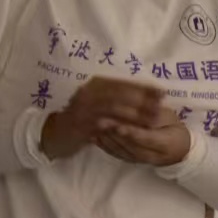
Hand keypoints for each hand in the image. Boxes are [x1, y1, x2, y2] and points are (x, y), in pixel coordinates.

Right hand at [41, 77, 170, 159]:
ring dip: (135, 115)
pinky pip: (105, 126)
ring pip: (114, 109)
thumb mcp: (97, 102)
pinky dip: (121, 128)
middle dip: (143, 100)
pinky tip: (135, 132)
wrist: (55, 134)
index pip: (123, 83)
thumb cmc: (82, 117)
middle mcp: (89, 93)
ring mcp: (84, 109)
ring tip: (153, 120)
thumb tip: (145, 93)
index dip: (143, 87)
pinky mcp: (81, 126)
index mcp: (95, 85)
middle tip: (161, 107)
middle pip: (120, 94)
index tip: (162, 92)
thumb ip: (116, 97)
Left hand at [96, 119, 193, 167]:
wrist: (178, 150)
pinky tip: (95, 137)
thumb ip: (157, 114)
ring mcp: (140, 160)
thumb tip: (145, 107)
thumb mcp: (171, 118)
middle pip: (130, 146)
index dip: (132, 133)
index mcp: (164, 143)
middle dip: (113, 134)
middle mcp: (151, 156)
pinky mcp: (131, 160)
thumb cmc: (174, 128)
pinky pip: (117, 154)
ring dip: (107, 140)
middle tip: (99, 121)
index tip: (119, 125)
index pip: (146, 138)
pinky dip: (105, 146)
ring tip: (94, 127)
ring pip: (121, 151)